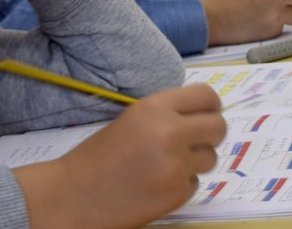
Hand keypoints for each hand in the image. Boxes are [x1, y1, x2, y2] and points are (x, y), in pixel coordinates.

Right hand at [15, 84, 225, 228]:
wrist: (72, 196)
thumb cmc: (98, 157)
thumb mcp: (133, 120)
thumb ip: (167, 114)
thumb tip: (204, 114)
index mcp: (155, 108)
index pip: (207, 96)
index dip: (210, 106)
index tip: (207, 114)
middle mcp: (170, 133)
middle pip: (219, 127)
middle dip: (210, 135)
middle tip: (195, 142)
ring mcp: (175, 165)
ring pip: (211, 158)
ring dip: (195, 162)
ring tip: (165, 165)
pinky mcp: (176, 194)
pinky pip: (194, 184)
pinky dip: (180, 185)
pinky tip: (155, 185)